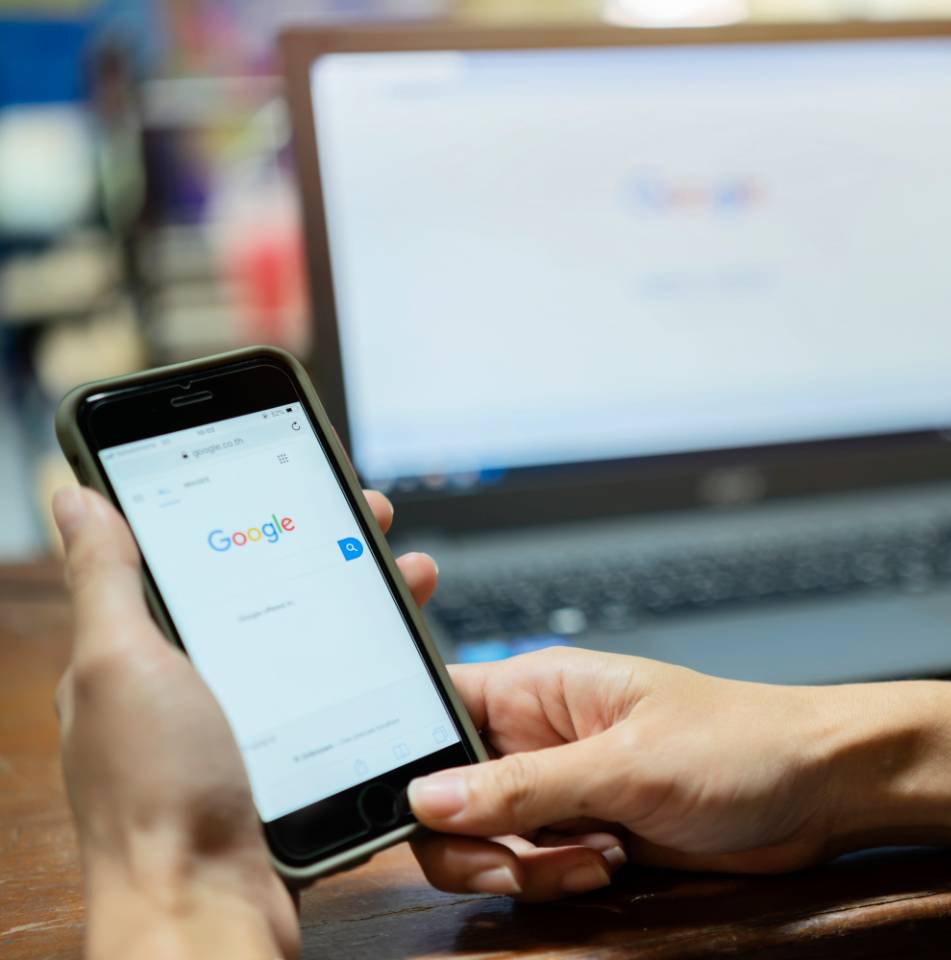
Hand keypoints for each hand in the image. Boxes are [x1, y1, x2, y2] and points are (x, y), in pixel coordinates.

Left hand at [53, 485, 440, 958]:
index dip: (252, 507)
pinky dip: (369, 664)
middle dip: (324, 544)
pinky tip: (398, 652)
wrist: (206, 909)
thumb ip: (109, 580)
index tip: (304, 473)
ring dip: (360, 600)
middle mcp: (188, 685)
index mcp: (140, 653)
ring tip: (407, 576)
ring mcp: (241, 725)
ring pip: (309, 638)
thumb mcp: (122, 664)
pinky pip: (332, 694)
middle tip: (375, 519)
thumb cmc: (155, 796)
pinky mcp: (284, 762)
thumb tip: (77, 497)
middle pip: (266, 590)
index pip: (199, 553)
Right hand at [408, 648, 920, 900]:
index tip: (409, 800)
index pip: (435, 709)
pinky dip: (556, 881)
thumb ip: (522, 785)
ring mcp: (560, 791)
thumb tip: (425, 796)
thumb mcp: (626, 765)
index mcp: (539, 689)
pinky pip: (530, 871)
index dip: (407, 752)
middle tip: (516, 854)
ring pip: (484, 843)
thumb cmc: (740, 743)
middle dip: (471, 838)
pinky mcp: (585, 834)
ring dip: (524, 867)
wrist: (817, 792)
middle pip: (446, 795)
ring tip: (594, 852)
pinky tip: (611, 863)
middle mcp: (539, 737)